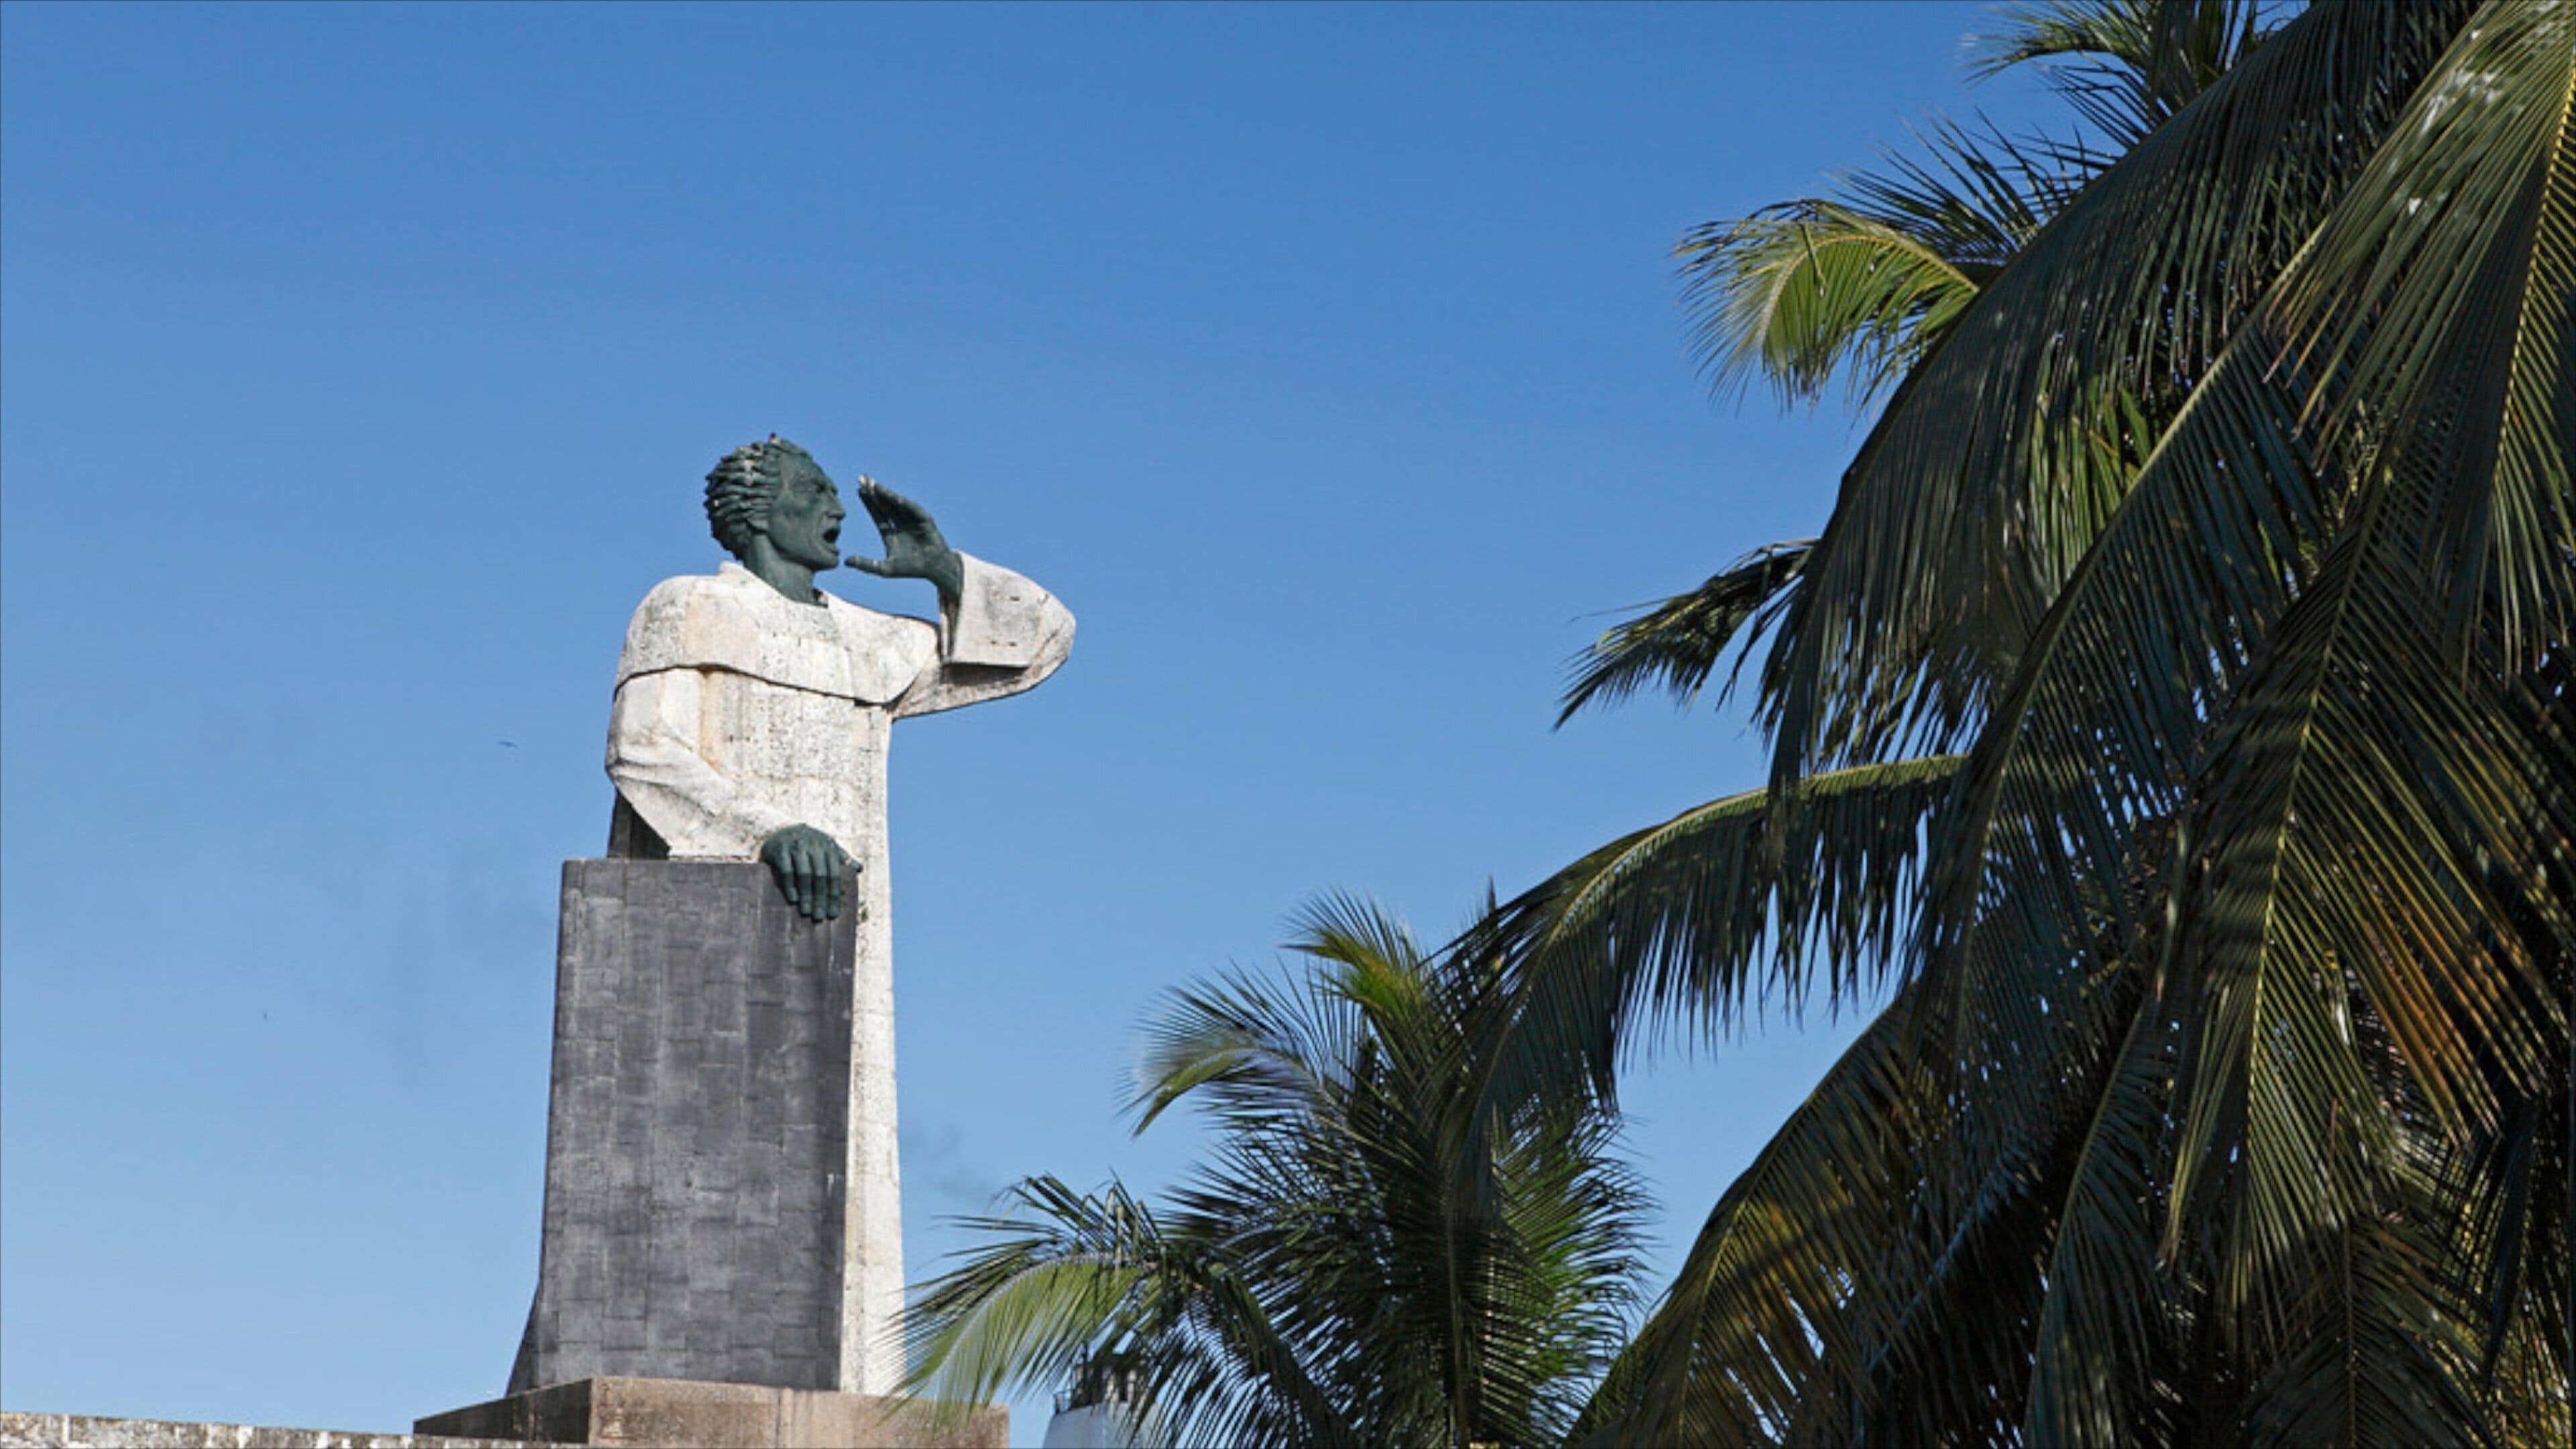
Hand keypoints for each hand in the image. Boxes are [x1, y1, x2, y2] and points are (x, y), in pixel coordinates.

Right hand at [759, 823, 854, 921]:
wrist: (782, 829)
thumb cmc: (808, 844)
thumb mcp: (826, 847)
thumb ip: (841, 858)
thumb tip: (859, 869)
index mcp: (828, 847)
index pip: (834, 873)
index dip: (834, 895)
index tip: (833, 913)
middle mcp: (813, 845)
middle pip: (820, 876)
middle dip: (821, 898)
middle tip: (819, 917)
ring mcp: (796, 846)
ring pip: (805, 874)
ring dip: (807, 894)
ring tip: (807, 912)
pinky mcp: (780, 849)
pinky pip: (787, 870)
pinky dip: (790, 885)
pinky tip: (793, 899)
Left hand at [843, 477, 965, 603]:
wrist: (934, 569)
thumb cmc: (911, 569)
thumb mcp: (884, 569)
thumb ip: (865, 564)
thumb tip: (845, 561)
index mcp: (890, 534)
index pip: (877, 514)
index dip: (868, 502)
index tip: (858, 490)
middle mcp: (901, 524)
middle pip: (884, 505)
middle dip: (873, 492)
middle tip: (862, 478)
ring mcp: (913, 520)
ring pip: (896, 504)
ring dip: (886, 493)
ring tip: (874, 484)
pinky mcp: (924, 520)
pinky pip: (912, 509)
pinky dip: (903, 503)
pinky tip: (892, 496)